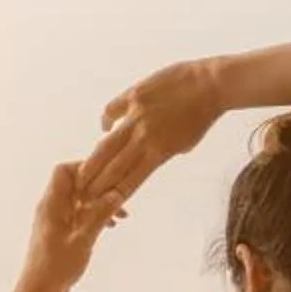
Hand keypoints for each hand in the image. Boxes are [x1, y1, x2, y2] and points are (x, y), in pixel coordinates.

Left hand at [19, 159, 124, 291]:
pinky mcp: (60, 233)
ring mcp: (55, 221)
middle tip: (120, 195)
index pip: (64, 171)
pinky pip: (79, 216)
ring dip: (99, 203)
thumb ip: (99, 215)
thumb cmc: (55, 268)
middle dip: (98, 186)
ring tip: (120, 214)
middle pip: (74, 184)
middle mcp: (51, 209)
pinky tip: (110, 226)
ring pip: (79, 201)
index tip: (107, 177)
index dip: (85, 168)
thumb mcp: (83, 240)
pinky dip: (94, 216)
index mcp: (51, 205)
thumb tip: (116, 193)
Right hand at [83, 56, 224, 207]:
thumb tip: (146, 161)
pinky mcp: (134, 95)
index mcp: (159, 153)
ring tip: (80, 172)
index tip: (98, 206)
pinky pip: (111, 111)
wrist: (210, 84)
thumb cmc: (201, 117)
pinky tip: (105, 127)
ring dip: (91, 161)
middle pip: (113, 167)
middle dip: (94, 185)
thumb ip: (161, 154)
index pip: (130, 182)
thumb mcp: (184, 145)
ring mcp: (136, 115)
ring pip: (106, 143)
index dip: (111, 196)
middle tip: (81, 196)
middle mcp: (144, 137)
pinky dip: (106, 121)